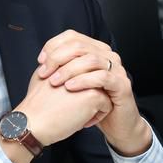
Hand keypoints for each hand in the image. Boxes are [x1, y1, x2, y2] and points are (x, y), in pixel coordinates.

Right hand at [14, 70, 112, 147]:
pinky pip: (107, 105)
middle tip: (78, 106)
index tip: (73, 98)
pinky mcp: (94, 95)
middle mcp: (80, 66)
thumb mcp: (42, 76)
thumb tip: (70, 69)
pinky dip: (97, 116)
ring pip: (104, 91)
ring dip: (96, 104)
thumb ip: (57, 67)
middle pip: (97, 79)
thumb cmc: (36, 106)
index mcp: (67, 60)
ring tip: (80, 114)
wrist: (32, 123)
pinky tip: (82, 122)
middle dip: (92, 92)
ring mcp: (89, 80)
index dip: (84, 85)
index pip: (87, 69)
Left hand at [36, 30, 150, 155]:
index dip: (53, 46)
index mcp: (96, 50)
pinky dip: (84, 81)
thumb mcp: (74, 82)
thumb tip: (42, 59)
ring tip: (54, 82)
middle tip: (44, 73)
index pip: (72, 37)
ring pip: (91, 59)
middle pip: (80, 45)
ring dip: (69, 69)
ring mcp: (117, 69)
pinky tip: (70, 88)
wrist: (114, 125)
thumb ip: (62, 68)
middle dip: (58, 58)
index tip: (40, 62)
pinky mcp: (122, 84)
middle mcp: (108, 55)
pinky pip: (102, 77)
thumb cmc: (91, 104)